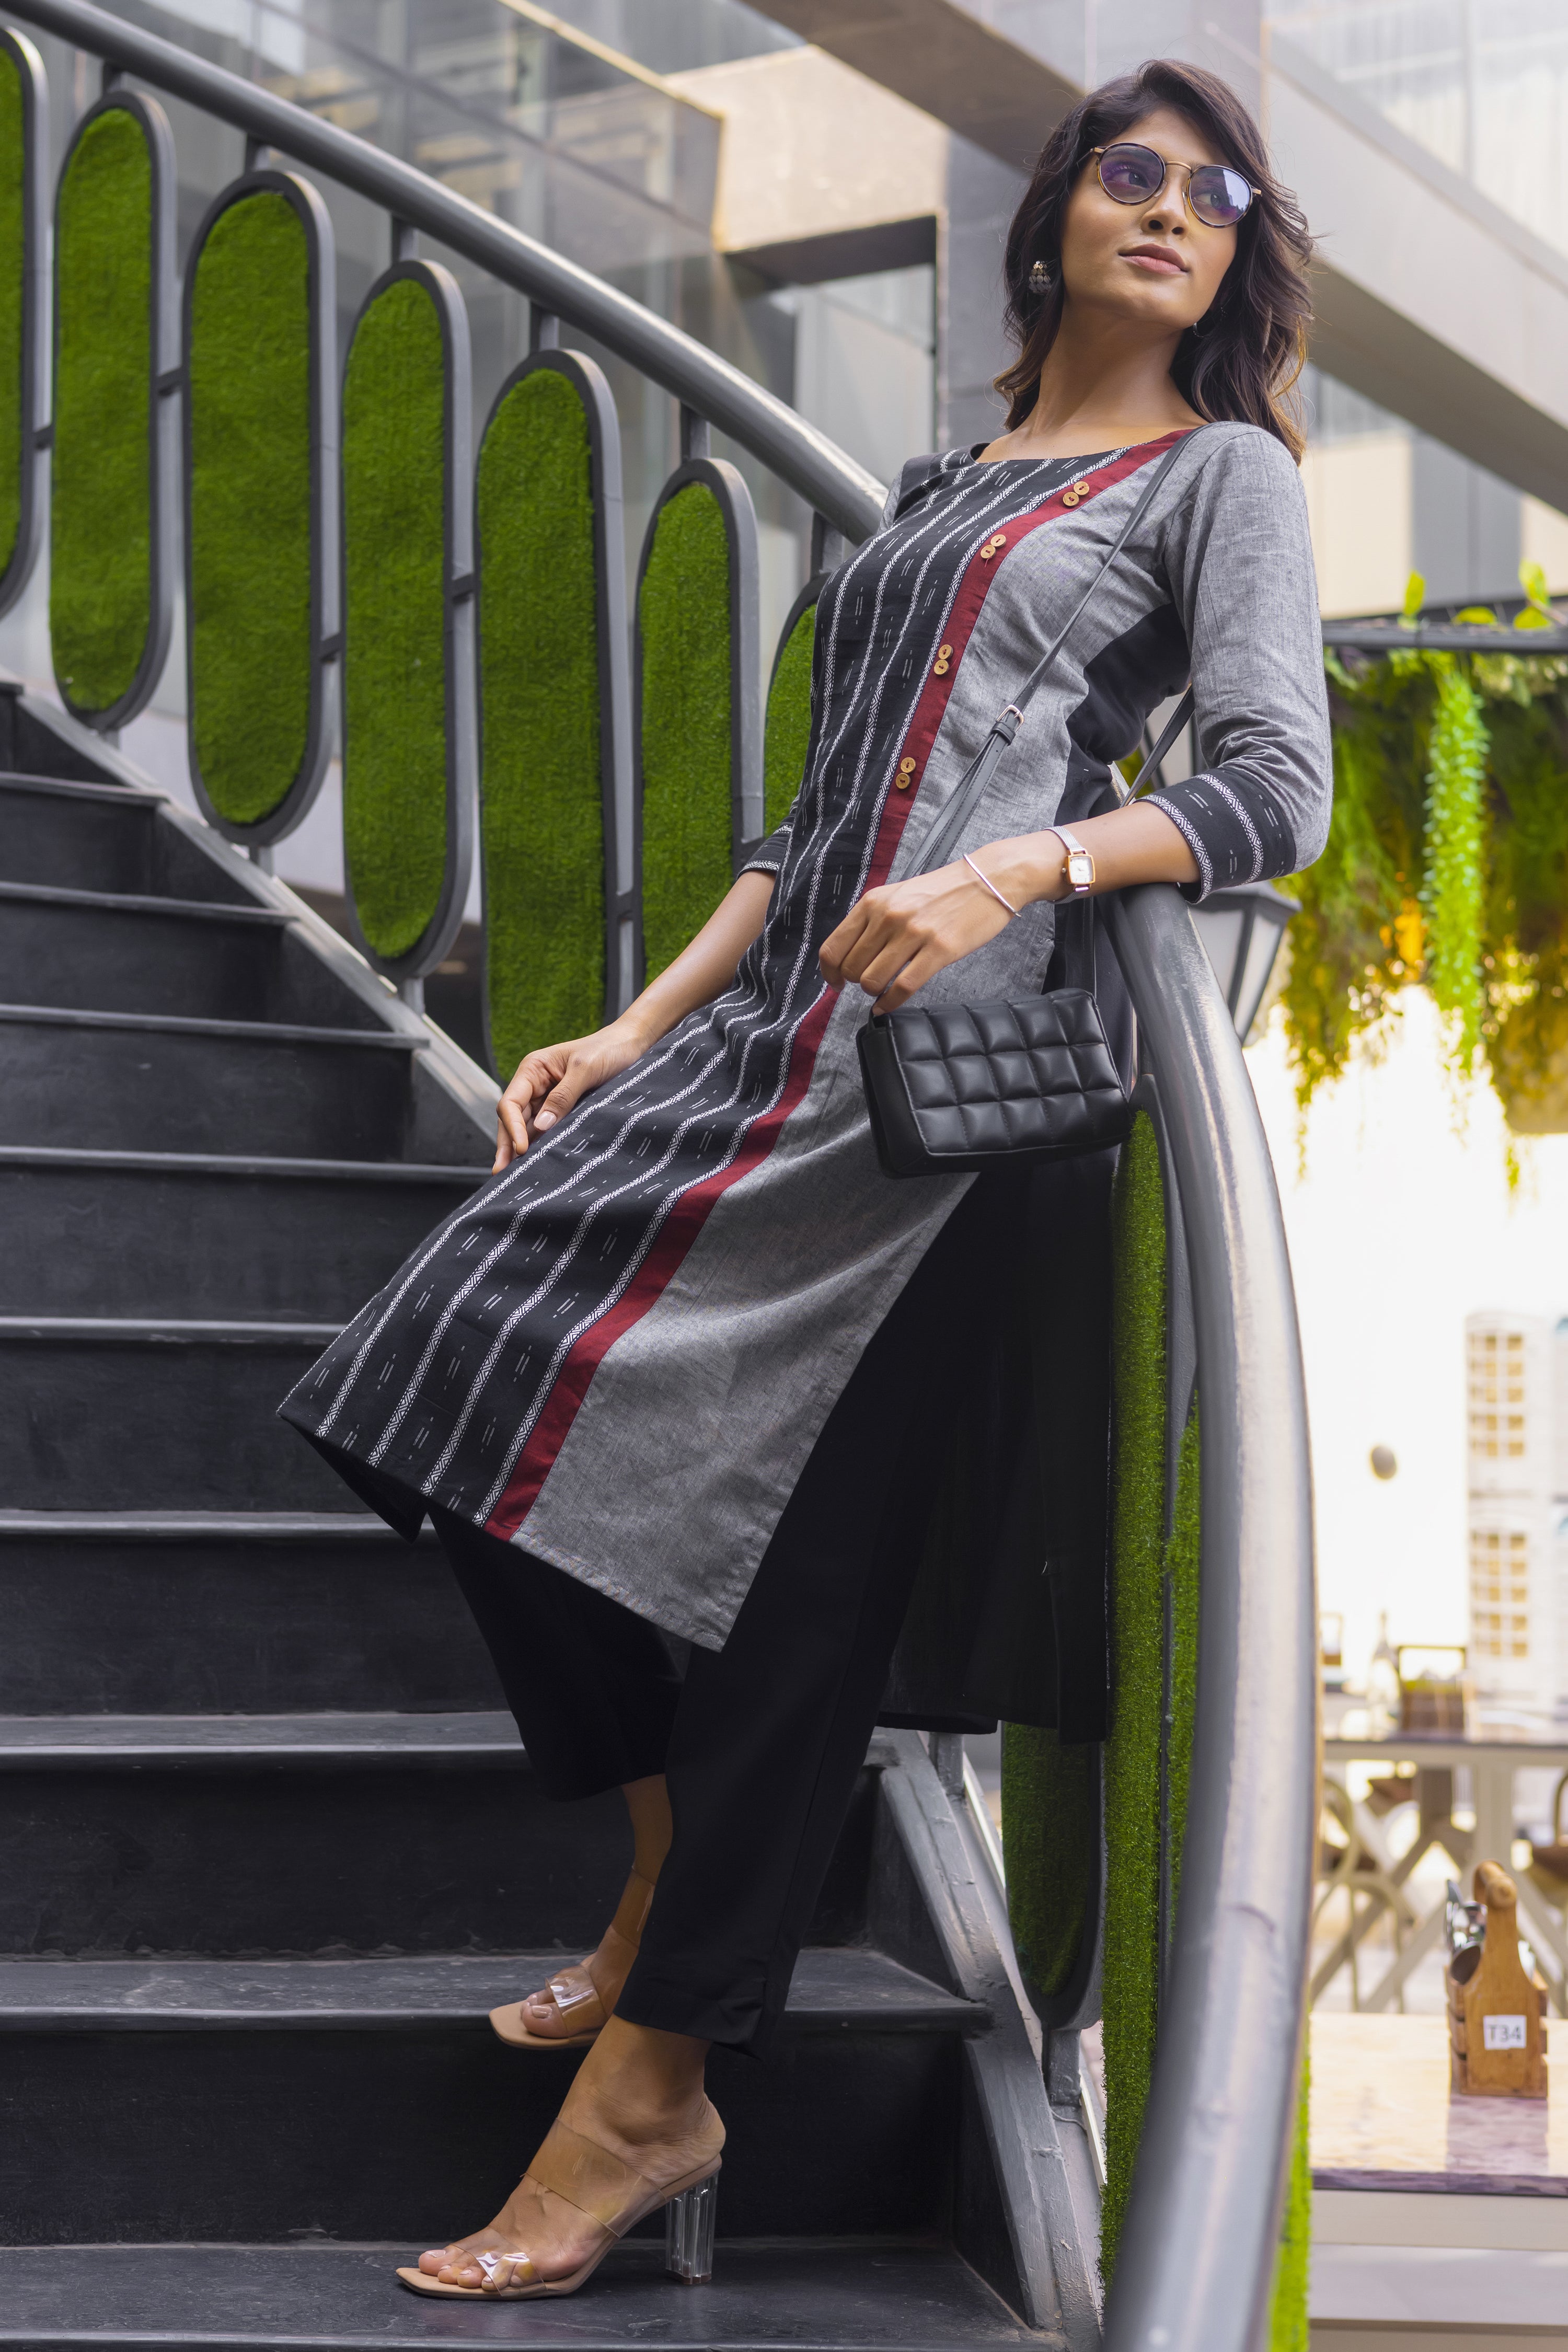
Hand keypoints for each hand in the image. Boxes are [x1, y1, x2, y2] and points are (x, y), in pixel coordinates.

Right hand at [493, 1019, 650, 1171]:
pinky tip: (536, 1162)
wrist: (631, 1045)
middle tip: (502, 1172)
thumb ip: (563, 1096)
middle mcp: (535, 1085)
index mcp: (534, 1069)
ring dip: (520, 1149)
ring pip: (527, 1128)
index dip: (512, 1127)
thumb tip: (541, 1126)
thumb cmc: (608, 1049)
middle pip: (512, 1119)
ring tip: (513, 1175)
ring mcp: (547, 1099)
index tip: (521, 1149)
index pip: (510, 1102)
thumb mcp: (586, 1069)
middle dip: (507, 1144)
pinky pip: (547, 1130)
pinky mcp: (563, 1110)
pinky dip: (540, 1145)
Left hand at [818, 860, 1013, 1013]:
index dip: (830, 973)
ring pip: (873, 981)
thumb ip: (872, 921)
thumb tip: (850, 956)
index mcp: (873, 903)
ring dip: (874, 992)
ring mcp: (914, 933)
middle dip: (856, 983)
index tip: (836, 983)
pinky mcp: (940, 950)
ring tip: (884, 989)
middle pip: (852, 969)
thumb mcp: (897, 896)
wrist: (987, 880)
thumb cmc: (942, 892)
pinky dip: (891, 1003)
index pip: (833, 947)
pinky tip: (888, 1005)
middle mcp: (889, 917)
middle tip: (870, 982)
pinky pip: (903, 987)